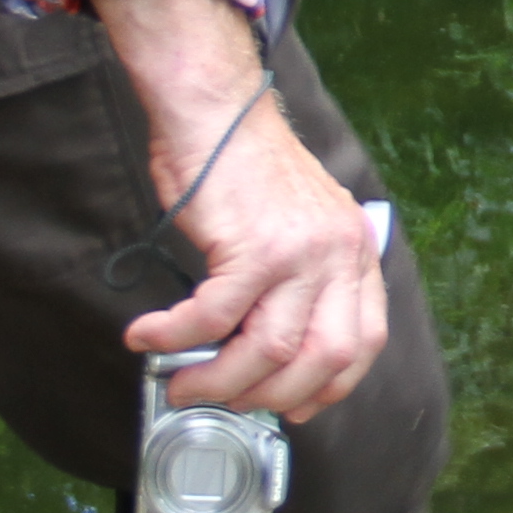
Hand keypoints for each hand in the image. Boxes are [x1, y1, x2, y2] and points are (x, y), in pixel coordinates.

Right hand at [102, 0, 388, 423]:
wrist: (215, 108)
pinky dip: (174, 337)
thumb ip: (300, 283)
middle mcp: (340, 254)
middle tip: (226, 399)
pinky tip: (148, 338)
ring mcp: (301, 253)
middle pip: (322, 360)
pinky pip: (212, 318)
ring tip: (182, 381)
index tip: (291, 404)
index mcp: (356, 252)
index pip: (363, 343)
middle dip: (270, 396)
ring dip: (218, 380)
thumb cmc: (242, 168)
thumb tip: (268, 354)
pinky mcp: (252, 247)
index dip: (327, 386)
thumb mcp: (298, 225)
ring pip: (268, 351)